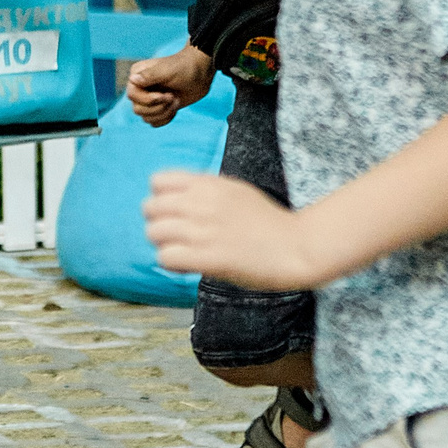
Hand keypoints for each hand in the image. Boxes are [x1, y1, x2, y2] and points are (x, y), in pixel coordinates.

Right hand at [128, 44, 213, 127]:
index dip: (149, 100)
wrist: (201, 74)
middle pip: (137, 109)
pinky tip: (175, 108)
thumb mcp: (168, 70)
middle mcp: (139, 88)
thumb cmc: (184, 68)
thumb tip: (132, 80)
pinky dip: (165, 118)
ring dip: (164, 113)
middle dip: (158, 107)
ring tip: (176, 101)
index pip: (132, 95)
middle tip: (172, 97)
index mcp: (137, 75)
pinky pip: (154, 122)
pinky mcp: (157, 108)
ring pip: (146, 118)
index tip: (166, 94)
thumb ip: (150, 75)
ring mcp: (148, 99)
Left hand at [143, 170, 316, 288]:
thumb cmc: (269, 222)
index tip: (175, 213)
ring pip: (154, 233)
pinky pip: (166, 257)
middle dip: (158, 223)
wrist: (297, 246)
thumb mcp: (236, 191)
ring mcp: (204, 230)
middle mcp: (202, 203)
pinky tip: (188, 266)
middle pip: (150, 208)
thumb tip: (178, 198)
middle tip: (177, 237)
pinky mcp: (208, 257)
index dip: (160, 199)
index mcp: (209, 184)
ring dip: (164, 245)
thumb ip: (206, 190)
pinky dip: (172, 264)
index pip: (158, 181)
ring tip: (183, 252)